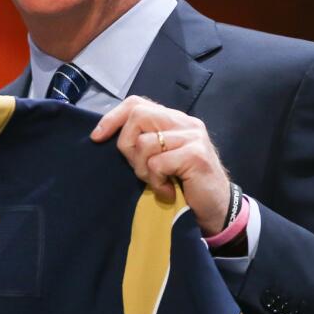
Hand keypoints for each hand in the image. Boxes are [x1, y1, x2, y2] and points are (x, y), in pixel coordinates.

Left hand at [90, 96, 230, 235]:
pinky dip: (156, 182)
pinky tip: (168, 191)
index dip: (113, 117)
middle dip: (127, 146)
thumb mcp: (159, 159)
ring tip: (159, 182)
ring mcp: (193, 137)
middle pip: (138, 116)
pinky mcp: (196, 155)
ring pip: (145, 143)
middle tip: (140, 170)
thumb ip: (143, 142)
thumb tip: (104, 134)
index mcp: (174, 120)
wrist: (216, 210)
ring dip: (143, 170)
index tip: (97, 137)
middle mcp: (185, 123)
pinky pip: (157, 163)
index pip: (137, 104)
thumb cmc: (183, 186)